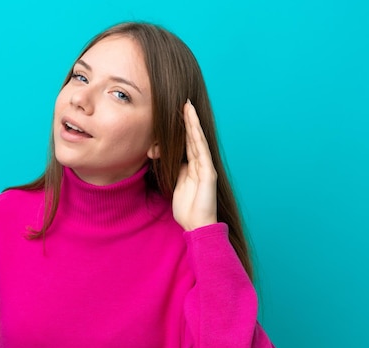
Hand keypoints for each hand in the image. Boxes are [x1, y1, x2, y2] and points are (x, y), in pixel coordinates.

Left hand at [172, 100, 217, 230]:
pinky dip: (197, 137)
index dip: (182, 127)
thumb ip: (172, 168)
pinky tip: (194, 126)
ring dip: (192, 123)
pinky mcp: (208, 173)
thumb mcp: (175, 182)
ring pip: (197, 140)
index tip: (176, 111)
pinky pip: (201, 151)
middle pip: (193, 137)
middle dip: (188, 120)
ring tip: (187, 107)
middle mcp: (201, 164)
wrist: (196, 224)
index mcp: (193, 166)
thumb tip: (159, 153)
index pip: (187, 142)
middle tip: (183, 102)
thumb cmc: (186, 208)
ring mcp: (206, 167)